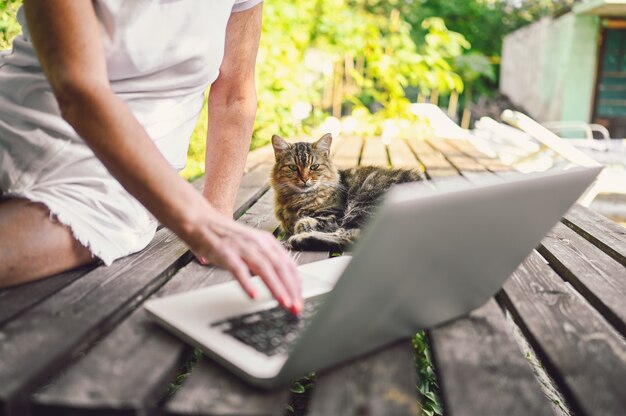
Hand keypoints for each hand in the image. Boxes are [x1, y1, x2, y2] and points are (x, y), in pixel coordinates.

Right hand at [186, 210, 301, 314]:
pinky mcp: (225, 253)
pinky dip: (247, 283)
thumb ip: (267, 259)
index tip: (300, 298)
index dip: (296, 283)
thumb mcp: (252, 244)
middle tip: (297, 307)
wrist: (200, 221)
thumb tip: (284, 279)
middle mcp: (257, 243)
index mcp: (266, 241)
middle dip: (291, 289)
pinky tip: (254, 295)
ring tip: (284, 303)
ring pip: (264, 269)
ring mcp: (242, 248)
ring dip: (276, 288)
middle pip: (280, 268)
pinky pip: (238, 269)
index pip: (287, 264)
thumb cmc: (225, 235)